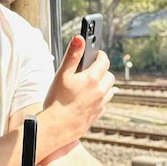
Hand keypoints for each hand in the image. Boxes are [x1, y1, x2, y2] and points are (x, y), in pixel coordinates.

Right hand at [39, 36, 115, 160]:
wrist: (56, 127)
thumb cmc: (57, 100)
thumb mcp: (62, 74)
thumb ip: (72, 55)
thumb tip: (80, 38)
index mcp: (93, 78)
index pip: (104, 60)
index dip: (100, 55)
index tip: (96, 53)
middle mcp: (101, 91)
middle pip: (110, 75)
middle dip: (103, 70)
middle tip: (92, 69)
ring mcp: (100, 104)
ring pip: (110, 90)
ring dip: (104, 85)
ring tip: (91, 84)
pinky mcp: (97, 115)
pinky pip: (104, 104)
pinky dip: (100, 99)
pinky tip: (88, 100)